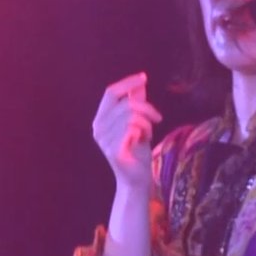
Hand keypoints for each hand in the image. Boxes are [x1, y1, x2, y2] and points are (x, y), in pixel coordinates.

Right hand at [92, 72, 162, 187]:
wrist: (136, 178)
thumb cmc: (137, 150)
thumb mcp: (139, 121)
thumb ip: (136, 102)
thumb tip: (140, 81)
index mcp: (101, 118)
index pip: (110, 92)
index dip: (127, 83)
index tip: (144, 77)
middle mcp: (98, 127)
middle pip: (125, 103)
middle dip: (146, 107)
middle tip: (157, 118)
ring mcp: (104, 139)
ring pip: (132, 116)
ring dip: (146, 123)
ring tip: (147, 133)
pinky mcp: (114, 149)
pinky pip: (133, 128)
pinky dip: (144, 132)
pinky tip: (143, 140)